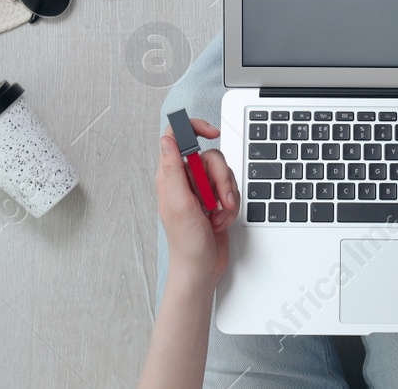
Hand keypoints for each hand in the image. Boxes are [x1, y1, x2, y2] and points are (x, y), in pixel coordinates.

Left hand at [156, 119, 239, 292]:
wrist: (201, 269)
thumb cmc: (186, 243)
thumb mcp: (179, 204)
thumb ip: (172, 170)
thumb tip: (167, 139)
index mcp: (170, 176)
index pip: (178, 137)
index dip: (195, 128)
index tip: (213, 134)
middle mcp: (185, 180)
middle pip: (211, 156)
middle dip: (221, 178)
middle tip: (217, 200)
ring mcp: (201, 190)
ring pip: (223, 173)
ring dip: (227, 194)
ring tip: (218, 215)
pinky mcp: (215, 200)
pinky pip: (231, 189)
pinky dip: (230, 206)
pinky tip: (221, 220)